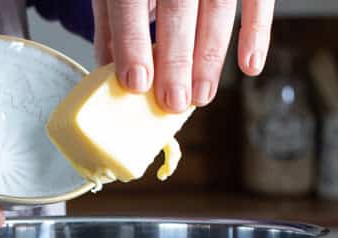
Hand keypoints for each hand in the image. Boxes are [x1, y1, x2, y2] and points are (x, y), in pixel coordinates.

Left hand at [93, 1, 274, 110]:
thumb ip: (112, 31)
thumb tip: (107, 83)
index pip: (130, 3)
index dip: (133, 44)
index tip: (138, 84)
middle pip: (178, 7)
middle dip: (176, 59)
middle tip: (174, 101)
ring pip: (217, 4)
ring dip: (210, 55)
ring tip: (201, 95)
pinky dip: (257, 29)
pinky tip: (250, 65)